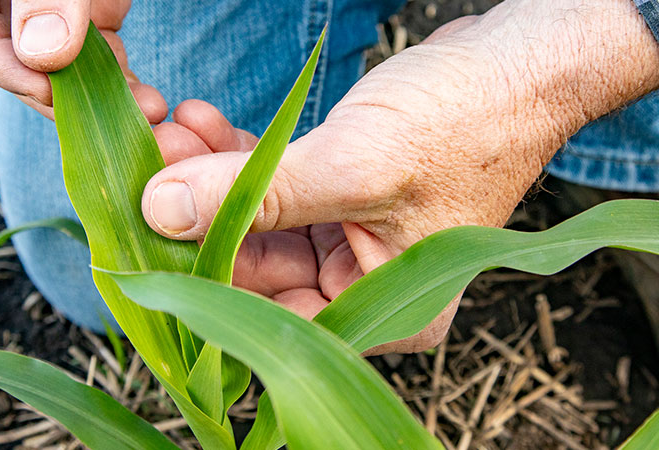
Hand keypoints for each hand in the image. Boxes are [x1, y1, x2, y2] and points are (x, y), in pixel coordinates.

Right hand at [0, 0, 165, 121]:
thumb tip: (45, 57)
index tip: (44, 89)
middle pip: (12, 60)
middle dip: (60, 96)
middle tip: (105, 119)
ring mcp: (40, 15)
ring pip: (59, 70)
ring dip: (100, 98)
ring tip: (144, 113)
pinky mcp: (85, 20)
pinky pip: (96, 59)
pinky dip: (121, 82)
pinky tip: (147, 102)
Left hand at [143, 0, 658, 353]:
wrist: (515, 62)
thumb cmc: (464, 122)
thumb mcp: (354, 167)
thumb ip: (258, 197)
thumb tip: (161, 213)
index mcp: (384, 308)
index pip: (270, 320)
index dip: (202, 283)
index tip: (143, 242)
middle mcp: (366, 283)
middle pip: (256, 270)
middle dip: (199, 218)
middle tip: (146, 174)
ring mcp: (354, 237)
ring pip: (259, 223)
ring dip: (211, 180)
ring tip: (167, 137)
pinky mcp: (343, 193)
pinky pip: (276, 187)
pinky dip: (239, 159)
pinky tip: (202, 126)